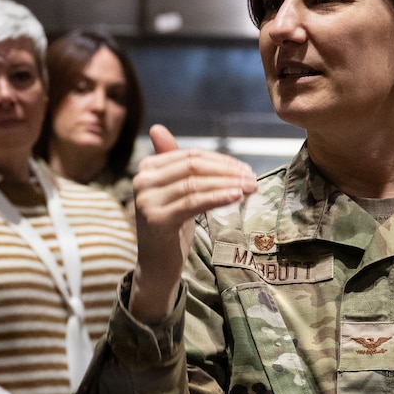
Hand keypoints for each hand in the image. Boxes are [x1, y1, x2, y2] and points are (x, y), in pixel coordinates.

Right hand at [129, 125, 257, 322]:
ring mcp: (147, 200)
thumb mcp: (173, 191)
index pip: (190, 155)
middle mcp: (142, 180)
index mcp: (146, 168)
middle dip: (227, 171)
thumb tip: (157, 128)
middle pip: (193, 166)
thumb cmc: (170, 227)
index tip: (245, 169)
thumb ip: (171, 162)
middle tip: (252, 178)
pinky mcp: (157, 219)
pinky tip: (236, 196)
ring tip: (250, 188)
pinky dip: (217, 197)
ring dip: (227, 183)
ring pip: (195, 183)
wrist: (156, 265)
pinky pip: (193, 202)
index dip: (220, 160)